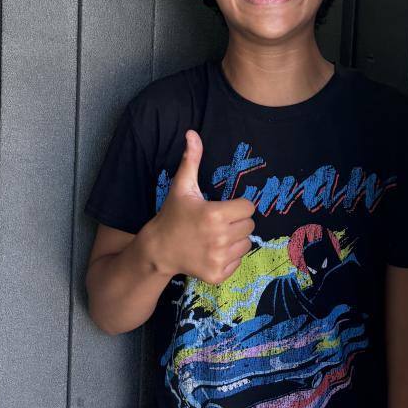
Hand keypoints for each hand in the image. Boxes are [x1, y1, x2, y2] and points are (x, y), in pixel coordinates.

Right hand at [145, 131, 254, 284]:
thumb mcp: (182, 186)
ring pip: (246, 244)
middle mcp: (219, 238)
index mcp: (215, 215)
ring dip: (235, 240)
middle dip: (236, 222)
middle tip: (217, 222)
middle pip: (249, 226)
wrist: (158, 249)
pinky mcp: (217, 275)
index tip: (222, 208)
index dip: (237, 206)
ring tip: (215, 236)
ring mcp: (218, 259)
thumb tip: (192, 133)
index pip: (249, 207)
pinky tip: (212, 251)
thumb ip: (192, 160)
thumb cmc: (172, 215)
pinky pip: (238, 262)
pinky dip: (230, 257)